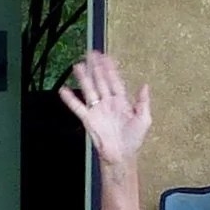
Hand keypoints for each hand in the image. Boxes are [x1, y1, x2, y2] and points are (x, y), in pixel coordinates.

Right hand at [59, 50, 152, 167]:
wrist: (121, 156)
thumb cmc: (134, 140)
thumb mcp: (144, 120)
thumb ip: (143, 102)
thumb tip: (145, 85)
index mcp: (122, 101)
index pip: (115, 81)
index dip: (111, 69)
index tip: (107, 57)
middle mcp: (108, 103)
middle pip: (100, 81)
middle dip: (96, 67)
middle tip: (90, 54)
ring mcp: (97, 110)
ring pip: (89, 89)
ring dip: (83, 78)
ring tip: (78, 66)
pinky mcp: (88, 119)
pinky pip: (78, 107)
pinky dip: (70, 99)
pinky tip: (63, 89)